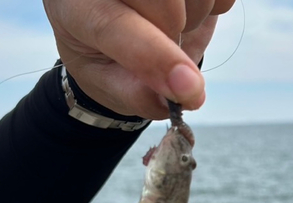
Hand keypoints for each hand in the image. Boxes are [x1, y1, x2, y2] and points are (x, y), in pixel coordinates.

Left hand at [43, 0, 235, 118]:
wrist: (112, 22)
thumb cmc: (102, 54)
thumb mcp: (106, 82)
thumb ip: (135, 95)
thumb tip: (171, 104)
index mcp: (78, 5)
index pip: (117, 26)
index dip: (157, 58)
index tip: (188, 89)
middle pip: (166, 2)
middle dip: (175, 36)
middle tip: (163, 49)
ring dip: (195, 22)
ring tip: (171, 29)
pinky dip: (214, 8)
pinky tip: (188, 12)